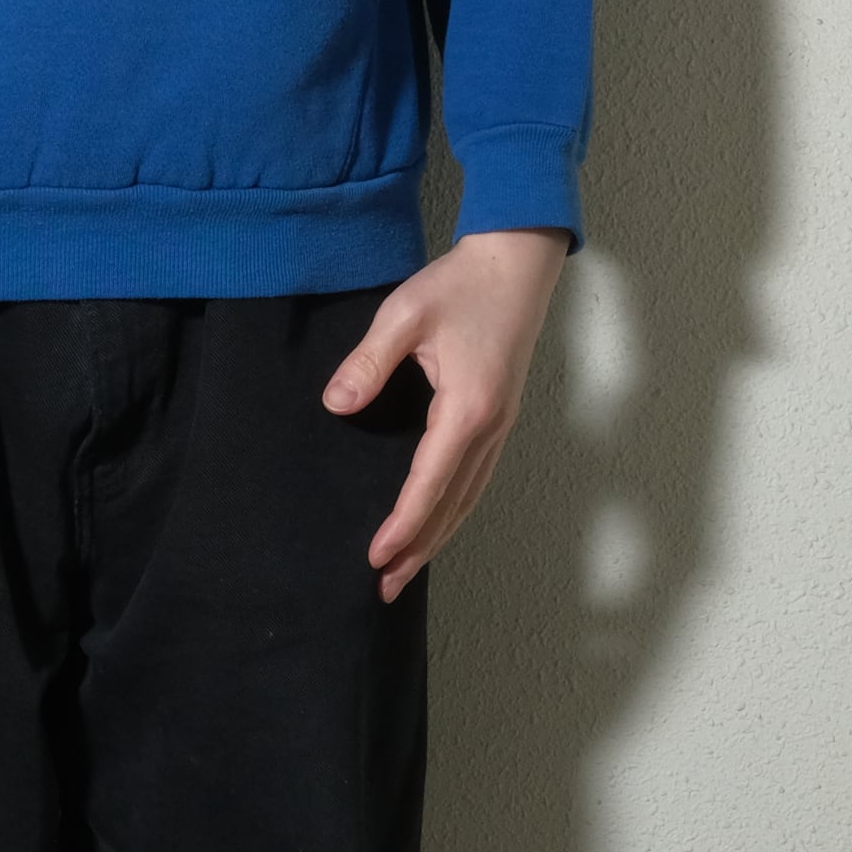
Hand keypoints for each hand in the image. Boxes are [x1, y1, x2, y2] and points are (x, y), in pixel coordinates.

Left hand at [322, 227, 571, 601]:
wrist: (515, 264)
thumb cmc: (460, 285)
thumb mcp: (405, 314)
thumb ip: (369, 362)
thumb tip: (336, 406)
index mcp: (468, 408)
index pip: (430, 482)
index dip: (403, 524)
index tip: (376, 557)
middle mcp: (491, 427)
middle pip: (454, 504)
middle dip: (420, 548)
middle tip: (384, 587)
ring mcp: (501, 425)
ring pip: (468, 497)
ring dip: (438, 535)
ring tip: (405, 569)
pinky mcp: (499, 417)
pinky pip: (475, 477)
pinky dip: (454, 508)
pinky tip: (435, 519)